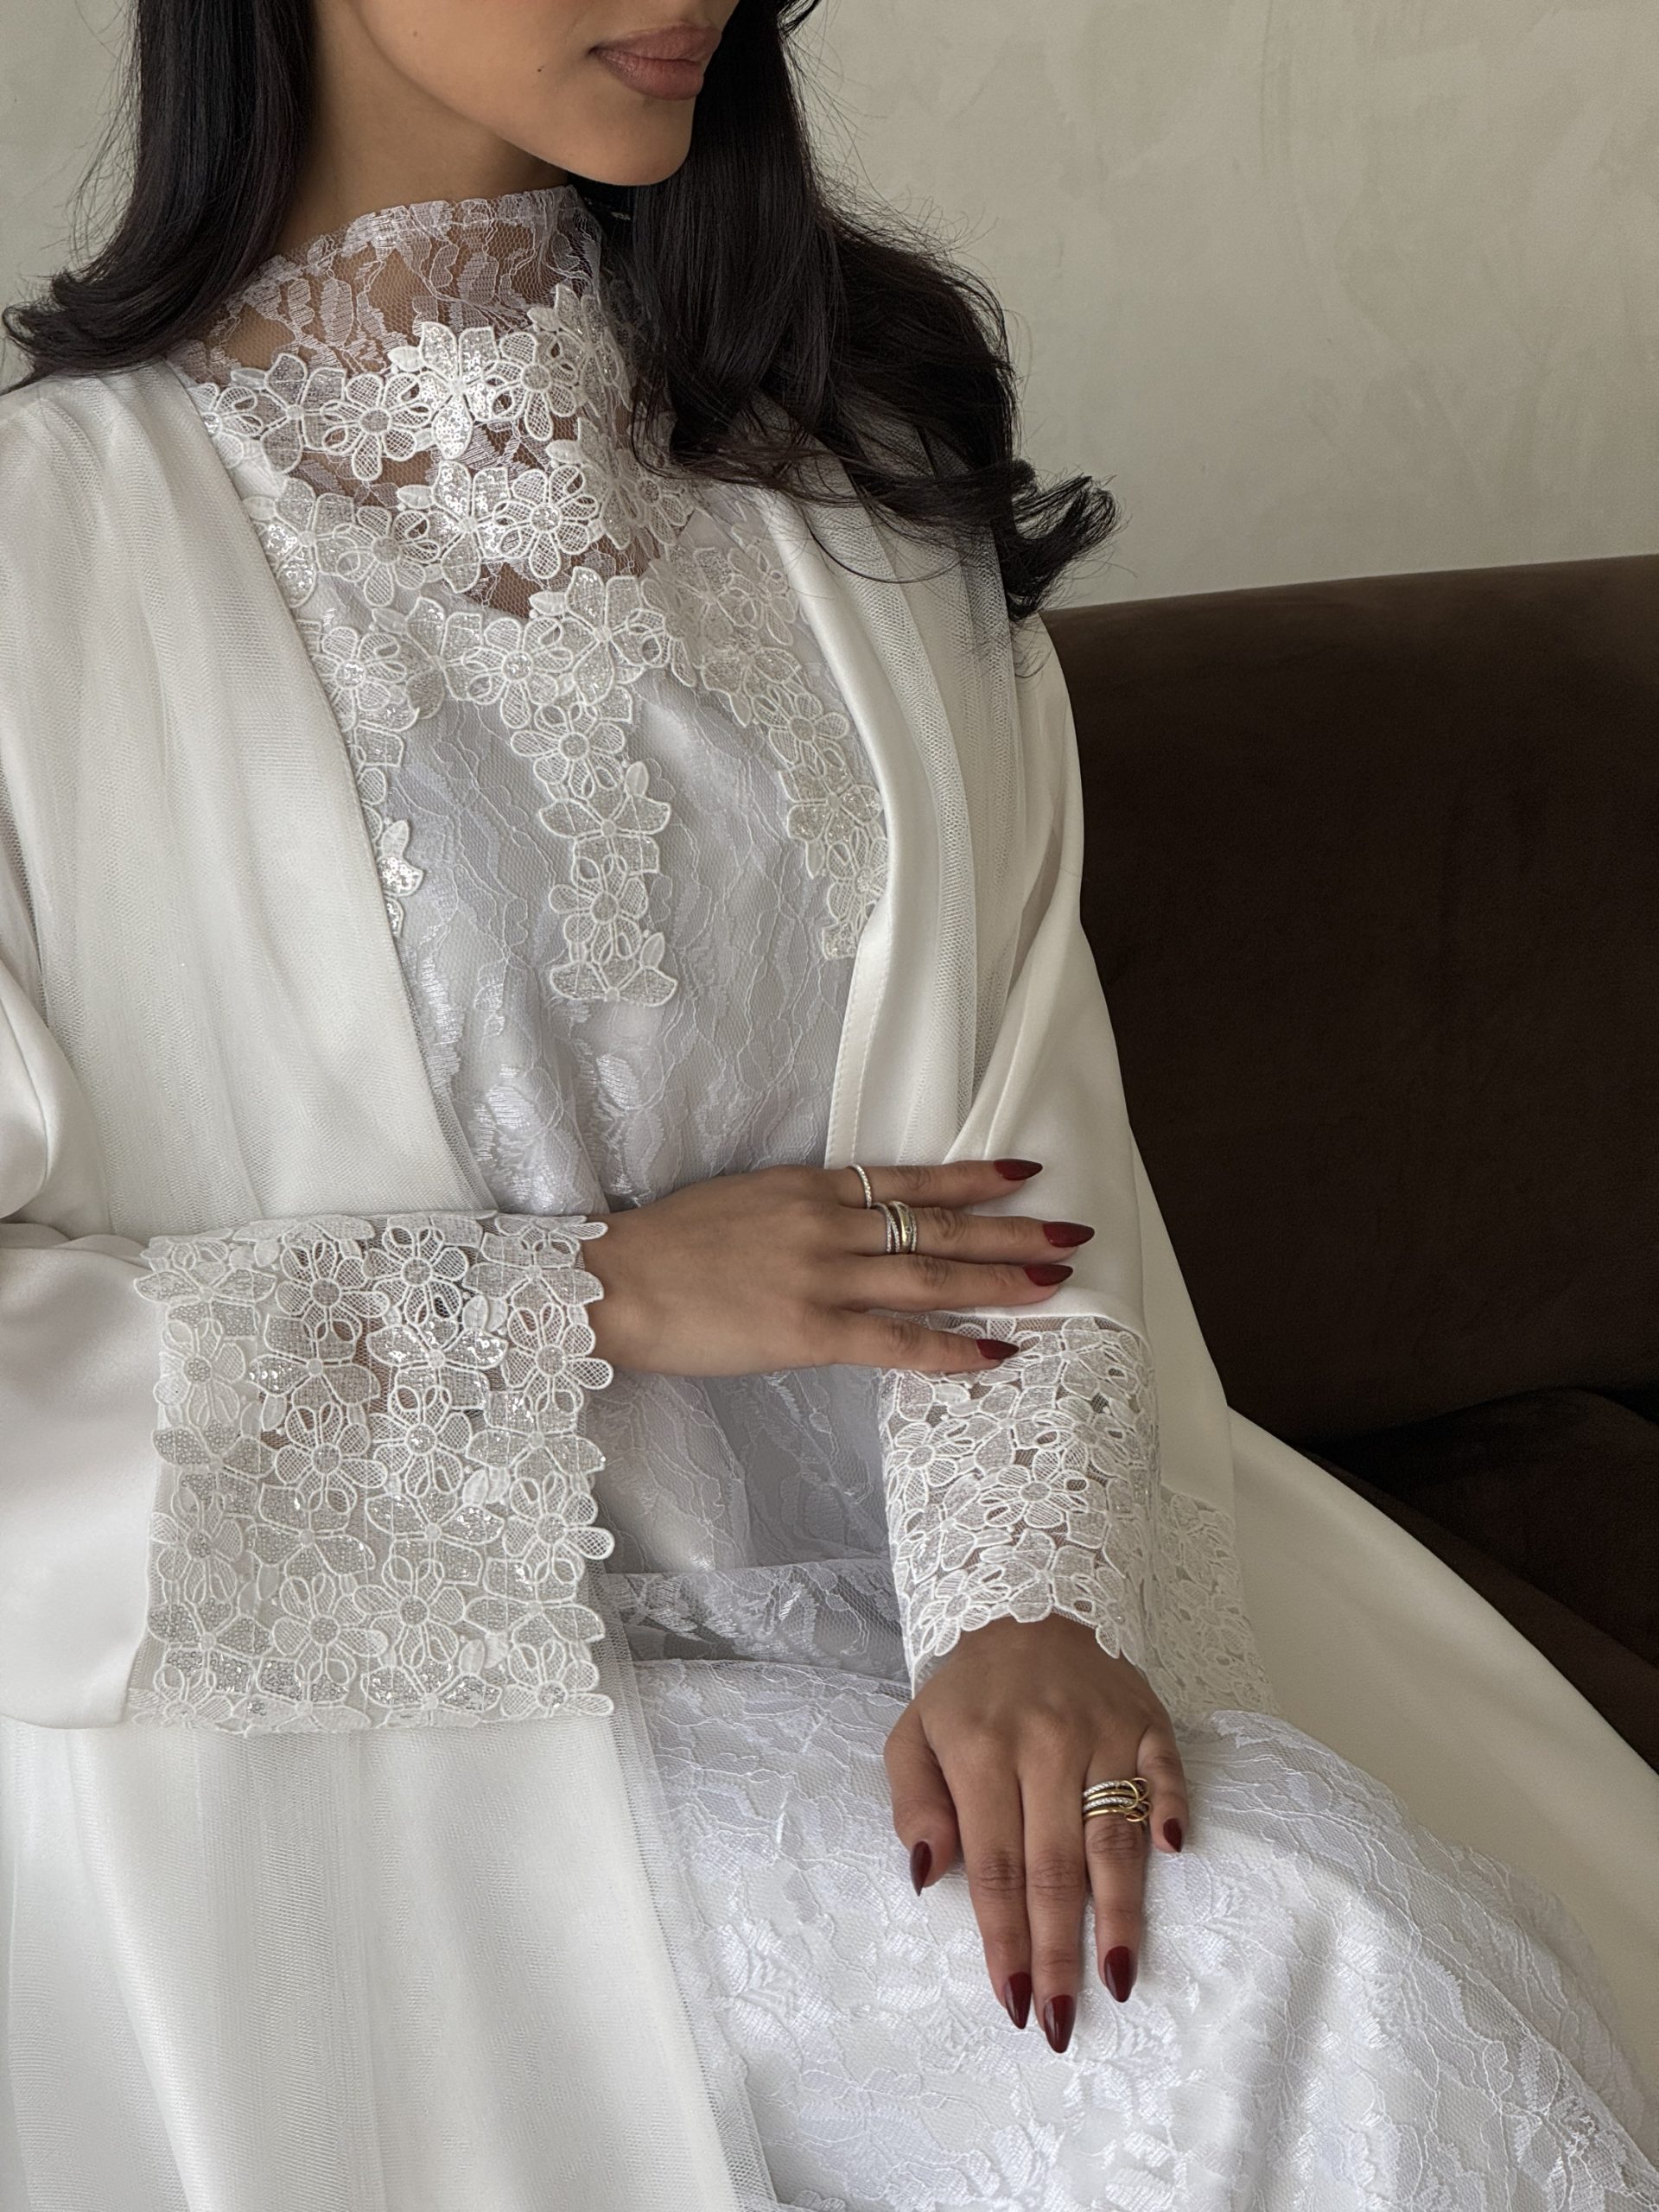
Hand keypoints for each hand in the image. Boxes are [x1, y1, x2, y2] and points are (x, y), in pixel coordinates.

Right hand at [580, 1158, 1095, 1377]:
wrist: (611, 1280)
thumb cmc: (664, 1247)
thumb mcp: (740, 1203)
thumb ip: (798, 1212)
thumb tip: (845, 1224)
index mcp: (808, 1188)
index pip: (909, 1178)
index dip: (972, 1178)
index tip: (1023, 1171)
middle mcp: (826, 1223)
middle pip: (939, 1225)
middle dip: (1012, 1230)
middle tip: (1074, 1231)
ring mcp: (820, 1276)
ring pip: (932, 1276)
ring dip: (1002, 1280)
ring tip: (1057, 1281)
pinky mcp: (807, 1331)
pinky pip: (896, 1341)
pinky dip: (952, 1347)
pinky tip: (997, 1352)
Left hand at [883, 1613, 1188, 2052]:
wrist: (1027, 1599)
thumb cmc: (968, 1692)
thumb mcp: (913, 1734)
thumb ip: (913, 1804)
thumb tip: (926, 1873)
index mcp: (981, 1750)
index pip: (994, 1865)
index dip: (1004, 1938)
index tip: (1013, 2000)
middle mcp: (1046, 1743)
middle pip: (1054, 1866)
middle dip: (1058, 1952)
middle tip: (1061, 2020)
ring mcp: (1102, 1731)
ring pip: (1113, 1834)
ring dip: (1120, 1913)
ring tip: (1119, 1979)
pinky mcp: (1147, 1721)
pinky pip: (1166, 1774)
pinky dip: (1171, 1811)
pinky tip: (1173, 1855)